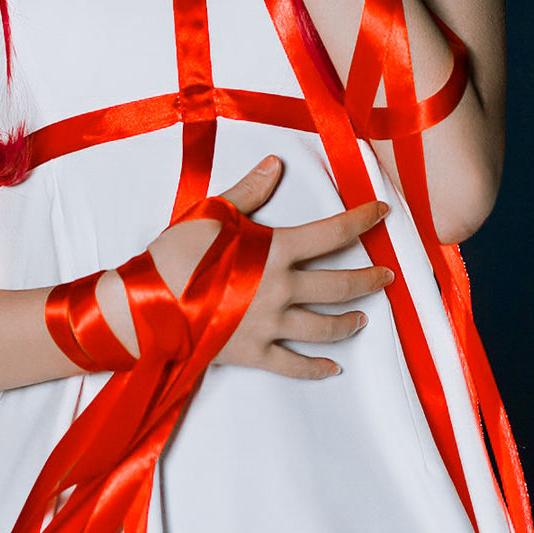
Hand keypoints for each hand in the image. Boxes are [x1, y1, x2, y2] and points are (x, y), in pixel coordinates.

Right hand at [97, 155, 391, 378]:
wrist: (145, 306)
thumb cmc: (175, 255)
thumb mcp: (212, 213)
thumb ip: (249, 191)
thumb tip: (276, 164)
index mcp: (275, 251)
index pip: (332, 234)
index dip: (362, 220)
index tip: (383, 213)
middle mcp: (280, 289)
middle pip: (339, 285)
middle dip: (369, 279)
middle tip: (388, 276)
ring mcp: (269, 325)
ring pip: (323, 327)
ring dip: (348, 322)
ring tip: (362, 318)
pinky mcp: (253, 352)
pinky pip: (293, 365)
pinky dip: (316, 368)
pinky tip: (333, 368)